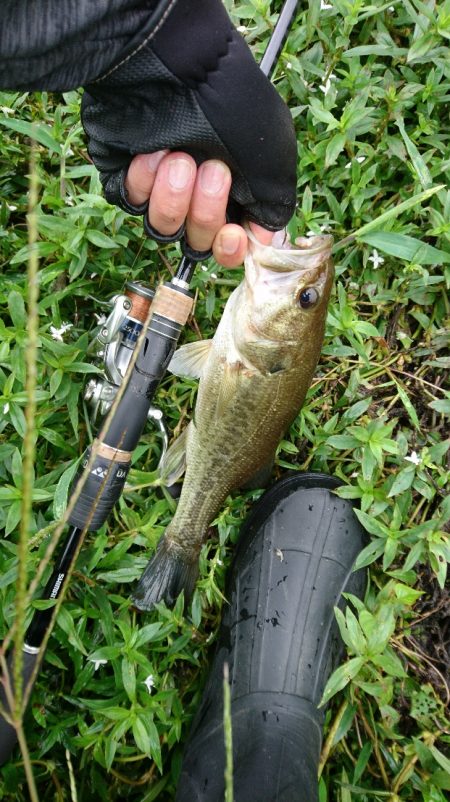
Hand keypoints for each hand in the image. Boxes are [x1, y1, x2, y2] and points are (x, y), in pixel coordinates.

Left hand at [81, 0, 295, 240]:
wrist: (176, 69)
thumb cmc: (232, 106)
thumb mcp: (274, 157)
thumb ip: (274, 206)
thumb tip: (262, 237)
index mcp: (236, 193)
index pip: (229, 244)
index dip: (229, 249)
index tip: (232, 235)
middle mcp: (198, 194)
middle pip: (197, 241)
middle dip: (205, 212)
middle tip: (212, 169)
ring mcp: (161, 186)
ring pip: (164, 226)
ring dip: (174, 197)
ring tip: (178, 157)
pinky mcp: (127, 175)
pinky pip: (131, 202)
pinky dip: (144, 181)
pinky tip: (153, 151)